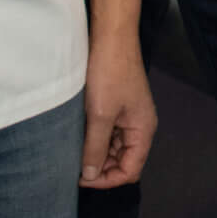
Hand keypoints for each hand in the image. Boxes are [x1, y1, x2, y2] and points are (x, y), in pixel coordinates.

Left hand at [81, 0, 156, 188]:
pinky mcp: (117, 106)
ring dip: (96, 153)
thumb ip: (96, 148)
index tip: (80, 177)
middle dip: (100, 168)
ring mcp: (129, 116)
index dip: (106, 180)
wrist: (110, 37)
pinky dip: (94, 139)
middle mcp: (140, 126)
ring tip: (73, 152)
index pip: (130, 171)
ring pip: (114, 148)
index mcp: (143, 130)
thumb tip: (90, 175)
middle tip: (73, 166)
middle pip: (123, 161)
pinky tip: (77, 136)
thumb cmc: (109, 73)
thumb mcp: (100, 115)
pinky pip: (108, 133)